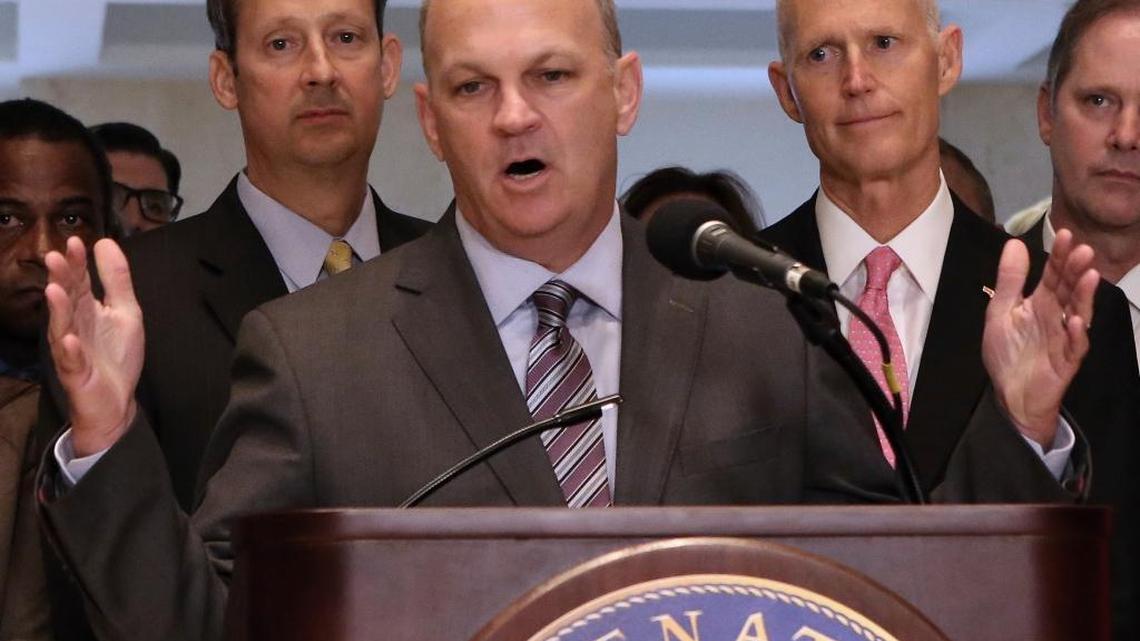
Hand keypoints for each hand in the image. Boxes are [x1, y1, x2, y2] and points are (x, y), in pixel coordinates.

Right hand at [44, 237, 143, 456]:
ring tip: (54, 290)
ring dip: (58, 309)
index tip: (75, 241)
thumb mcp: (125, 311)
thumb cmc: (116, 355)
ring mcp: (72, 349)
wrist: (117, 400)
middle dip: (61, 279)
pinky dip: (69, 350)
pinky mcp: (76, 374)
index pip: (79, 281)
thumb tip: (105, 242)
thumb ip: (116, 280)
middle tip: (54, 256)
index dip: (77, 262)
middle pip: (66, 299)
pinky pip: (71, 361)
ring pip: (61, 327)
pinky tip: (69, 340)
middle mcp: (74, 326)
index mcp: (87, 309)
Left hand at [982, 230, 1096, 446]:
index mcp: (1040, 303)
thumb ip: (1009, 280)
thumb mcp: (1001, 311)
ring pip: (1078, 312)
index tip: (1066, 234)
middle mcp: (1056, 316)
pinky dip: (1076, 334)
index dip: (1059, 256)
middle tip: (1083, 249)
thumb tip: (1015, 243)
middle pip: (1069, 290)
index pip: (1054, 274)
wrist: (1010, 393)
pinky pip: (1075, 346)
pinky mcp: (1066, 361)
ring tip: (1089, 275)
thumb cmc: (1008, 352)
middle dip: (1076, 270)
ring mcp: (1064, 338)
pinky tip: (1075, 321)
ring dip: (1084, 295)